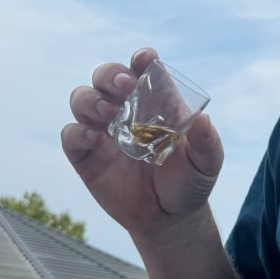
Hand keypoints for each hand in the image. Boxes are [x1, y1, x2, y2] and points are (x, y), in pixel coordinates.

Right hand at [61, 48, 223, 237]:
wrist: (169, 219)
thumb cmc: (190, 182)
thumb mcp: (207, 163)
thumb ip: (207, 143)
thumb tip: (204, 119)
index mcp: (156, 101)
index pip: (143, 69)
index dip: (142, 59)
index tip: (144, 59)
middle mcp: (126, 110)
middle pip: (106, 77)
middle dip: (110, 74)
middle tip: (124, 86)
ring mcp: (104, 131)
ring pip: (82, 99)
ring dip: (91, 99)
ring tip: (110, 114)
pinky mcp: (87, 156)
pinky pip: (71, 135)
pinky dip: (77, 132)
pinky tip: (95, 139)